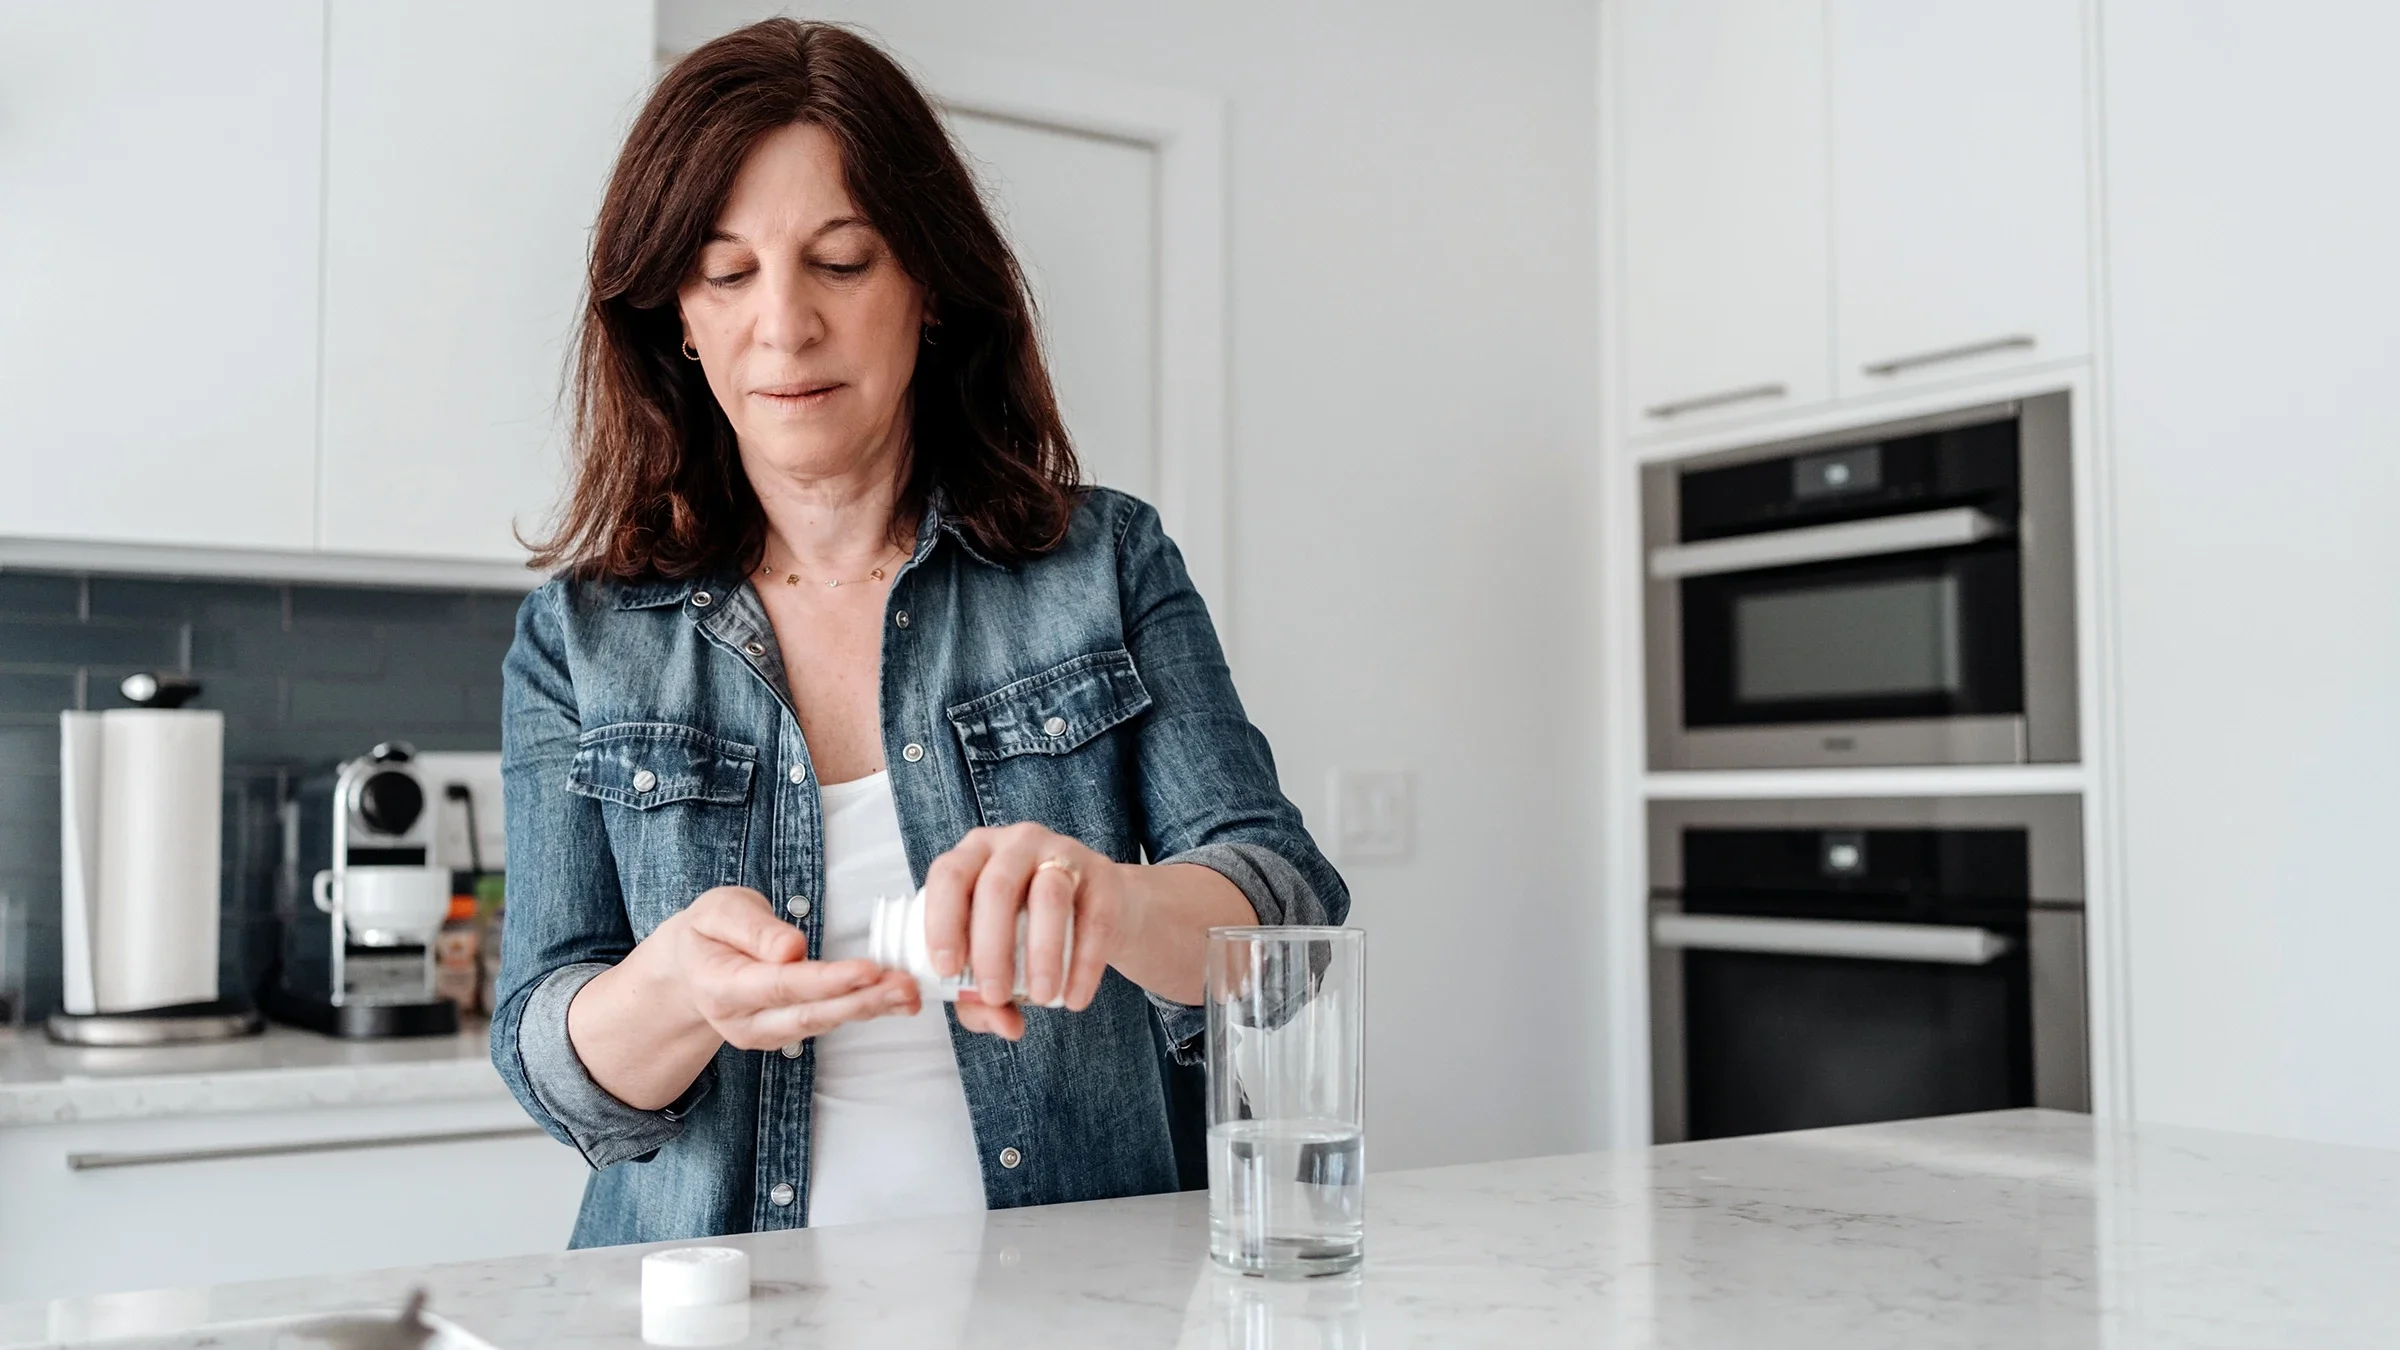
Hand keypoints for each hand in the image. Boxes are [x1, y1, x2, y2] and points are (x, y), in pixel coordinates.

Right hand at [664, 885, 919, 1050]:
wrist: (691, 966)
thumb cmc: (709, 931)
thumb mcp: (719, 911)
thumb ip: (753, 929)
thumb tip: (791, 950)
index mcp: (720, 987)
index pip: (781, 986)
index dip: (827, 981)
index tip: (868, 970)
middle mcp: (742, 1022)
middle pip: (808, 1015)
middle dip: (861, 1001)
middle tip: (905, 986)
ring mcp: (764, 1034)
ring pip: (822, 1023)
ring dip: (870, 1008)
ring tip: (910, 992)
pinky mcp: (785, 1034)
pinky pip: (827, 1022)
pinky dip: (862, 1009)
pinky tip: (895, 999)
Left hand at [920, 824, 1126, 1040]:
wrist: (1099, 912)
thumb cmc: (1030, 933)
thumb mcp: (996, 960)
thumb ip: (982, 1000)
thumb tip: (1004, 1024)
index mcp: (976, 854)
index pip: (949, 876)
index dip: (942, 922)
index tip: (947, 970)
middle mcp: (1016, 844)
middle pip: (996, 887)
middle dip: (991, 948)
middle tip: (995, 996)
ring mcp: (1063, 853)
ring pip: (1049, 897)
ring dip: (1042, 953)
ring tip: (1042, 997)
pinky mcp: (1104, 875)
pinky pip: (1095, 919)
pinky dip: (1084, 964)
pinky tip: (1075, 997)